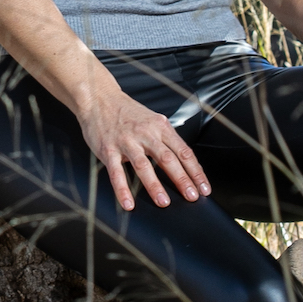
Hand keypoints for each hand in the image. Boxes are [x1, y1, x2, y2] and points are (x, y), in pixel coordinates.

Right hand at [76, 82, 210, 210]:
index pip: (183, 152)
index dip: (196, 171)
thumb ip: (166, 139)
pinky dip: (122, 189)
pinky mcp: (108, 149)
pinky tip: (128, 203)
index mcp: (160, 127)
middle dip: (182, 179)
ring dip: (154, 185)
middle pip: (167, 159)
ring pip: (143, 165)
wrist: (99, 98)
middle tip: (192, 197)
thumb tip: (184, 163)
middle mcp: (145, 133)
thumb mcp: (152, 120)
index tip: (204, 188)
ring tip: (163, 202)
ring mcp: (126, 141)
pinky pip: (116, 172)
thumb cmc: (127, 112)